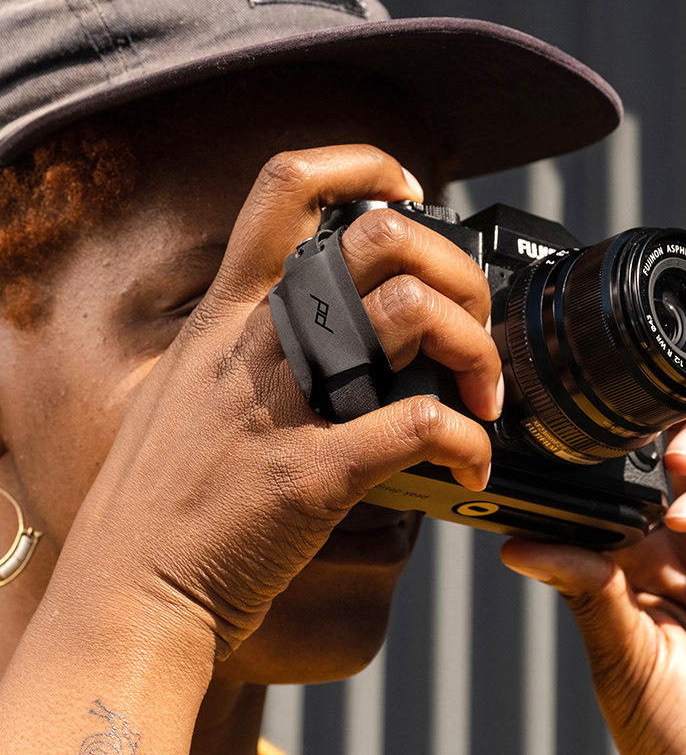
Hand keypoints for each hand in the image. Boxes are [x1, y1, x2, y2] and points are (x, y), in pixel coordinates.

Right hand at [56, 144, 499, 656]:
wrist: (131, 591)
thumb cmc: (162, 497)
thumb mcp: (188, 390)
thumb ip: (244, 347)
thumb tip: (317, 329)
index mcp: (227, 313)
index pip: (285, 186)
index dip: (360, 165)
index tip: (406, 192)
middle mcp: (259, 340)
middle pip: (384, 239)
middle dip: (455, 268)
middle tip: (472, 319)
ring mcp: (287, 402)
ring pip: (413, 314)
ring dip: (474, 346)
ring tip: (483, 391)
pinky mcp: (315, 472)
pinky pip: (422, 426)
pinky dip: (467, 442)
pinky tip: (468, 464)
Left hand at [501, 405, 685, 754]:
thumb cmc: (672, 730)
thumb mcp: (616, 651)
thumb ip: (582, 587)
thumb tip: (519, 543)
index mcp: (638, 551)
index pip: (629, 473)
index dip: (614, 444)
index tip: (579, 432)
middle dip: (670, 421)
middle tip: (640, 430)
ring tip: (671, 460)